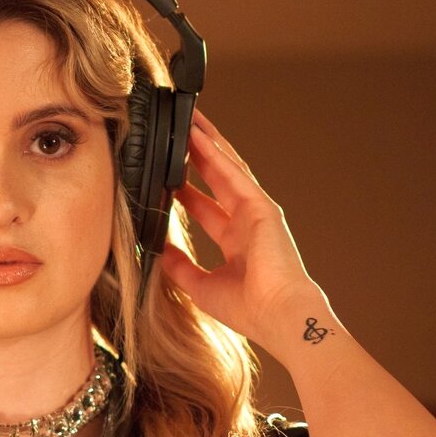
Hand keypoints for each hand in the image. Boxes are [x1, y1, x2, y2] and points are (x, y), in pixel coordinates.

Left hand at [159, 110, 325, 353]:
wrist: (278, 315)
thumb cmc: (250, 309)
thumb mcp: (200, 286)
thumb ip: (179, 266)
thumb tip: (157, 252)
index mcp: (236, 242)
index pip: (206, 207)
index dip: (186, 190)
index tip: (165, 176)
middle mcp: (247, 222)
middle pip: (216, 179)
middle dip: (196, 156)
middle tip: (176, 134)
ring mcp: (256, 211)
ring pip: (227, 168)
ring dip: (207, 144)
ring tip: (188, 121)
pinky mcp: (262, 206)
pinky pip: (234, 174)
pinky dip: (215, 154)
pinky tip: (199, 137)